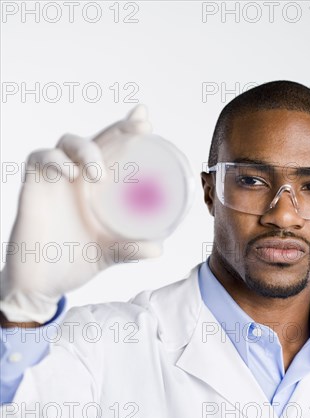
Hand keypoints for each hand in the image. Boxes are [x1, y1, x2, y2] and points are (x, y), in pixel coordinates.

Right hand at [0, 106, 162, 322]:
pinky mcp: (34, 187)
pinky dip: (55, 160)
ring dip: (87, 150)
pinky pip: (40, 159)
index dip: (129, 131)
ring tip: (99, 174)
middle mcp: (79, 178)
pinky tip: (71, 174)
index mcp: (99, 189)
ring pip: (68, 143)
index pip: (115, 150)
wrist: (41, 285)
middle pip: (98, 138)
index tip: (147, 122)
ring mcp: (56, 180)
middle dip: (119, 128)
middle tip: (140, 126)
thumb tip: (159, 250)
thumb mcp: (109, 254)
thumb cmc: (74, 261)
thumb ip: (131, 249)